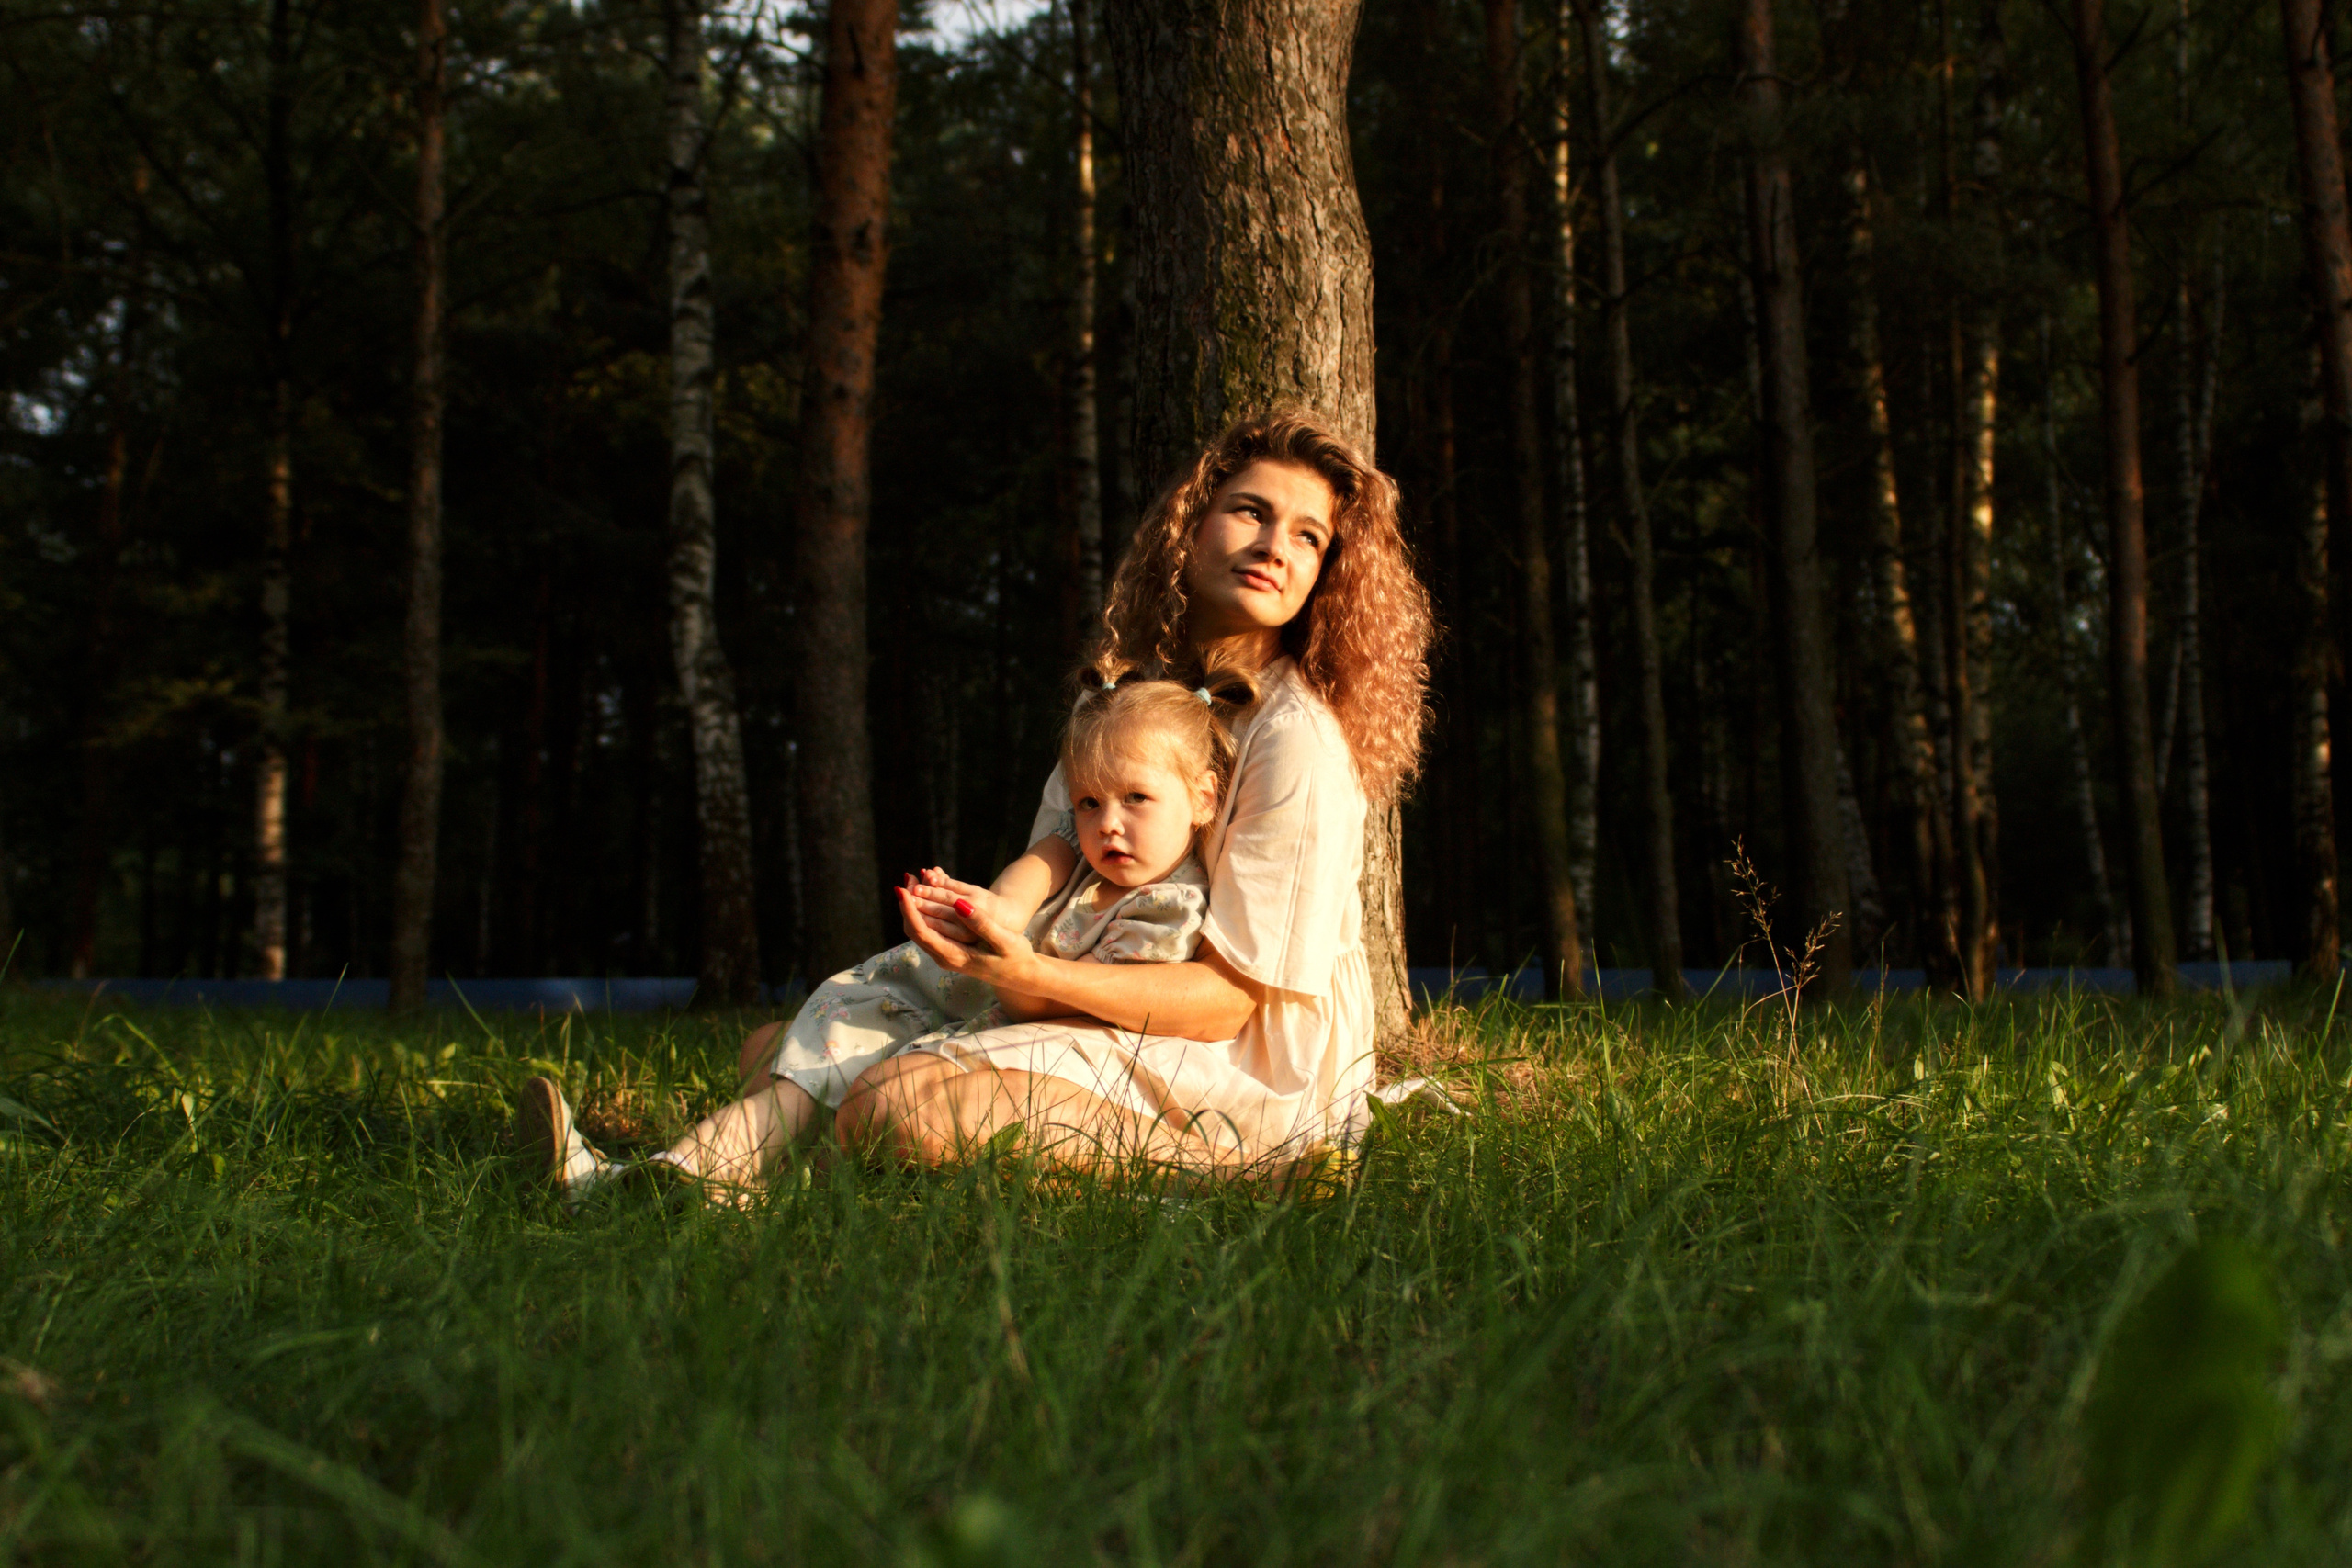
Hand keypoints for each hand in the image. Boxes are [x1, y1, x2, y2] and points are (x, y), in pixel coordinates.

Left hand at [896, 885, 1038, 988]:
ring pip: (919, 929)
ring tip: (914, 880)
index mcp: (954, 956)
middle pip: (914, 930)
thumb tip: (958, 904)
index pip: (922, 931)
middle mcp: (944, 958)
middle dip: (907, 903)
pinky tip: (926, 893)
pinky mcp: (948, 949)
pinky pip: (928, 929)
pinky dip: (923, 910)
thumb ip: (981, 923)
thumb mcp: (1004, 940)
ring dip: (913, 906)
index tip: (903, 889)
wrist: (1020, 975)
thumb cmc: (1015, 957)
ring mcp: (945, 955)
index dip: (909, 910)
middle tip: (907, 877)